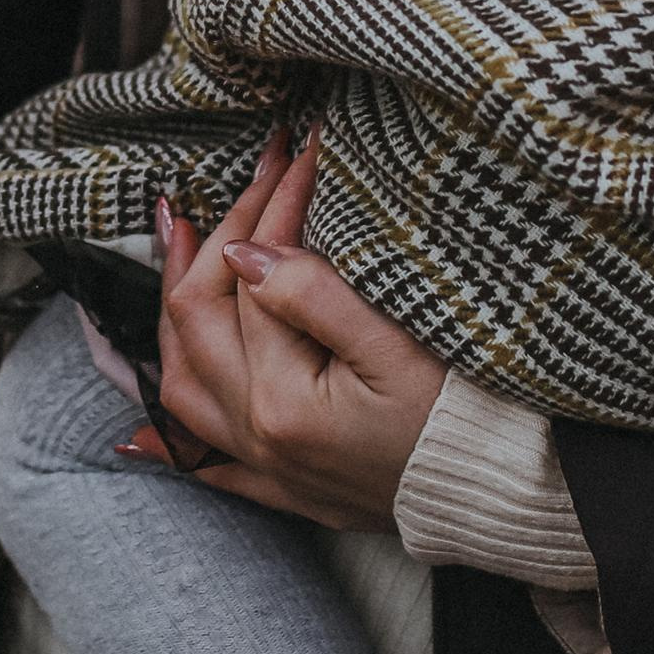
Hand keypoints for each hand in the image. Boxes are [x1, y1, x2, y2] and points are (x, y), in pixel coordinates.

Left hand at [133, 132, 449, 528]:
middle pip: (200, 322)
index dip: (275, 205)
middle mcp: (258, 438)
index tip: (302, 153)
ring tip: (179, 245)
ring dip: (175, 315)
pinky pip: (209, 469)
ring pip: (182, 388)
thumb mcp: (399, 348)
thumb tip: (242, 253)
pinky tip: (140, 436)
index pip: (253, 278)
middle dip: (219, 235)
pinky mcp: (290, 490)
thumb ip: (314, 296)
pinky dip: (171, 444)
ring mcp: (268, 469)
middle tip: (251, 173)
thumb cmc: (464, 420)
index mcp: (282, 400)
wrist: (513, 499)